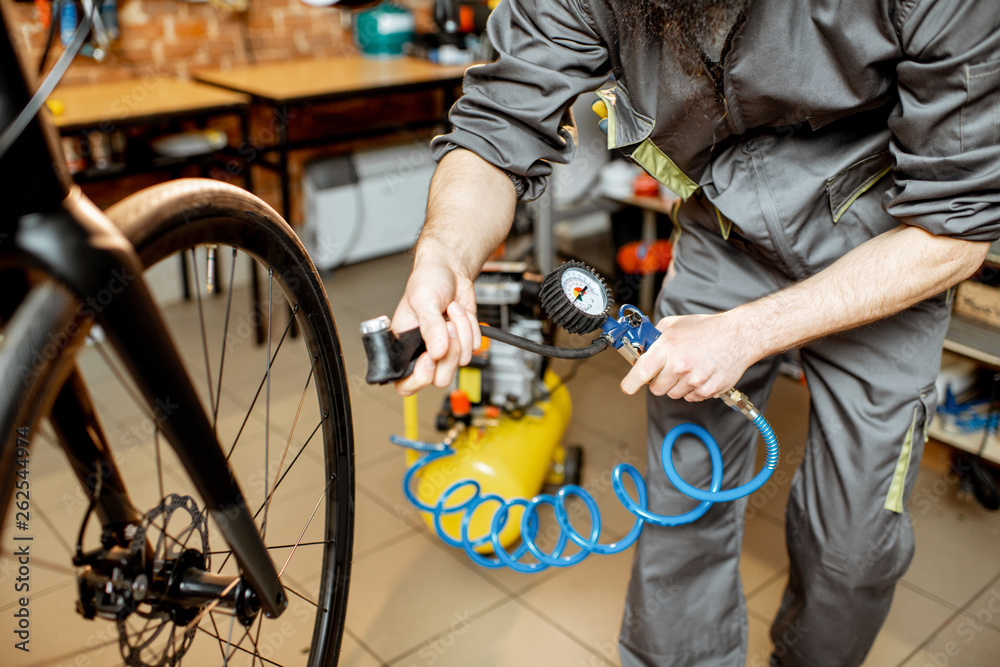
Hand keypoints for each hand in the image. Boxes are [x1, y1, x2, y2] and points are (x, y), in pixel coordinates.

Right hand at [391, 254, 480, 394]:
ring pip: (461, 361)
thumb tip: (437, 352)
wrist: (449, 270)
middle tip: (446, 326)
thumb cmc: (427, 281)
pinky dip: (472, 327)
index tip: (430, 356)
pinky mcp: (463, 341)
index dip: (420, 377)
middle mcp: (424, 352)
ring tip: (451, 310)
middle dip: (450, 351)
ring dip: (462, 331)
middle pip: (440, 378)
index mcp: (404, 347)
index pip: (406, 383)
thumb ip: (430, 328)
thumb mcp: (423, 301)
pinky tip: (460, 312)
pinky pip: (475, 346)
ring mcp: (446, 349)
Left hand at [620, 312, 755, 400]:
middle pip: (656, 388)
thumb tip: (641, 349)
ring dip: (677, 385)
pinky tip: (700, 374)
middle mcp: (680, 365)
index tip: (627, 387)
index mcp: (668, 347)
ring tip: (688, 368)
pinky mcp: (708, 389)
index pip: (641, 372)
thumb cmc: (706, 328)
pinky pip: (691, 397)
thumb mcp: (674, 324)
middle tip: (668, 370)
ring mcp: (695, 379)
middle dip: (658, 382)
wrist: (737, 336)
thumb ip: (654, 337)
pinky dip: (693, 390)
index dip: (631, 383)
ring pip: (674, 394)